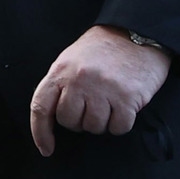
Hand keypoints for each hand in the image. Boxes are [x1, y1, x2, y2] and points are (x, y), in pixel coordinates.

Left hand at [28, 26, 170, 156]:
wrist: (139, 30)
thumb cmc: (104, 48)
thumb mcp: (73, 58)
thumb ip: (62, 84)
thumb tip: (54, 117)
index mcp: (62, 70)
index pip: (41, 107)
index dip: (40, 133)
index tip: (47, 148)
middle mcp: (79, 80)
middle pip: (70, 122)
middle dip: (81, 121)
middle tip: (93, 105)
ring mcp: (103, 89)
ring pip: (95, 127)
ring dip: (103, 122)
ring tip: (110, 101)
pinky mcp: (127, 97)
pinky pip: (119, 127)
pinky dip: (122, 122)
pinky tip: (125, 105)